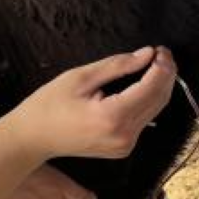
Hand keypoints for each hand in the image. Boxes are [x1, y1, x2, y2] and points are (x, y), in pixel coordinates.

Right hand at [12, 46, 175, 160]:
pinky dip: (148, 101)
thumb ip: (118, 65)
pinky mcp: (122, 148)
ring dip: (159, 87)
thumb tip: (147, 55)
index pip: (152, 87)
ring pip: (155, 111)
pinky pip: (143, 120)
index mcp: (113, 117)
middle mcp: (124, 135)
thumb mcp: (81, 77)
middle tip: (160, 53)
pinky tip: (142, 85)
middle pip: (159, 100)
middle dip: (165, 74)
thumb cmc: (49, 105)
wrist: (34, 138)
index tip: (160, 49)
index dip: (162, 65)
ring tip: (153, 65)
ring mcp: (124, 145)